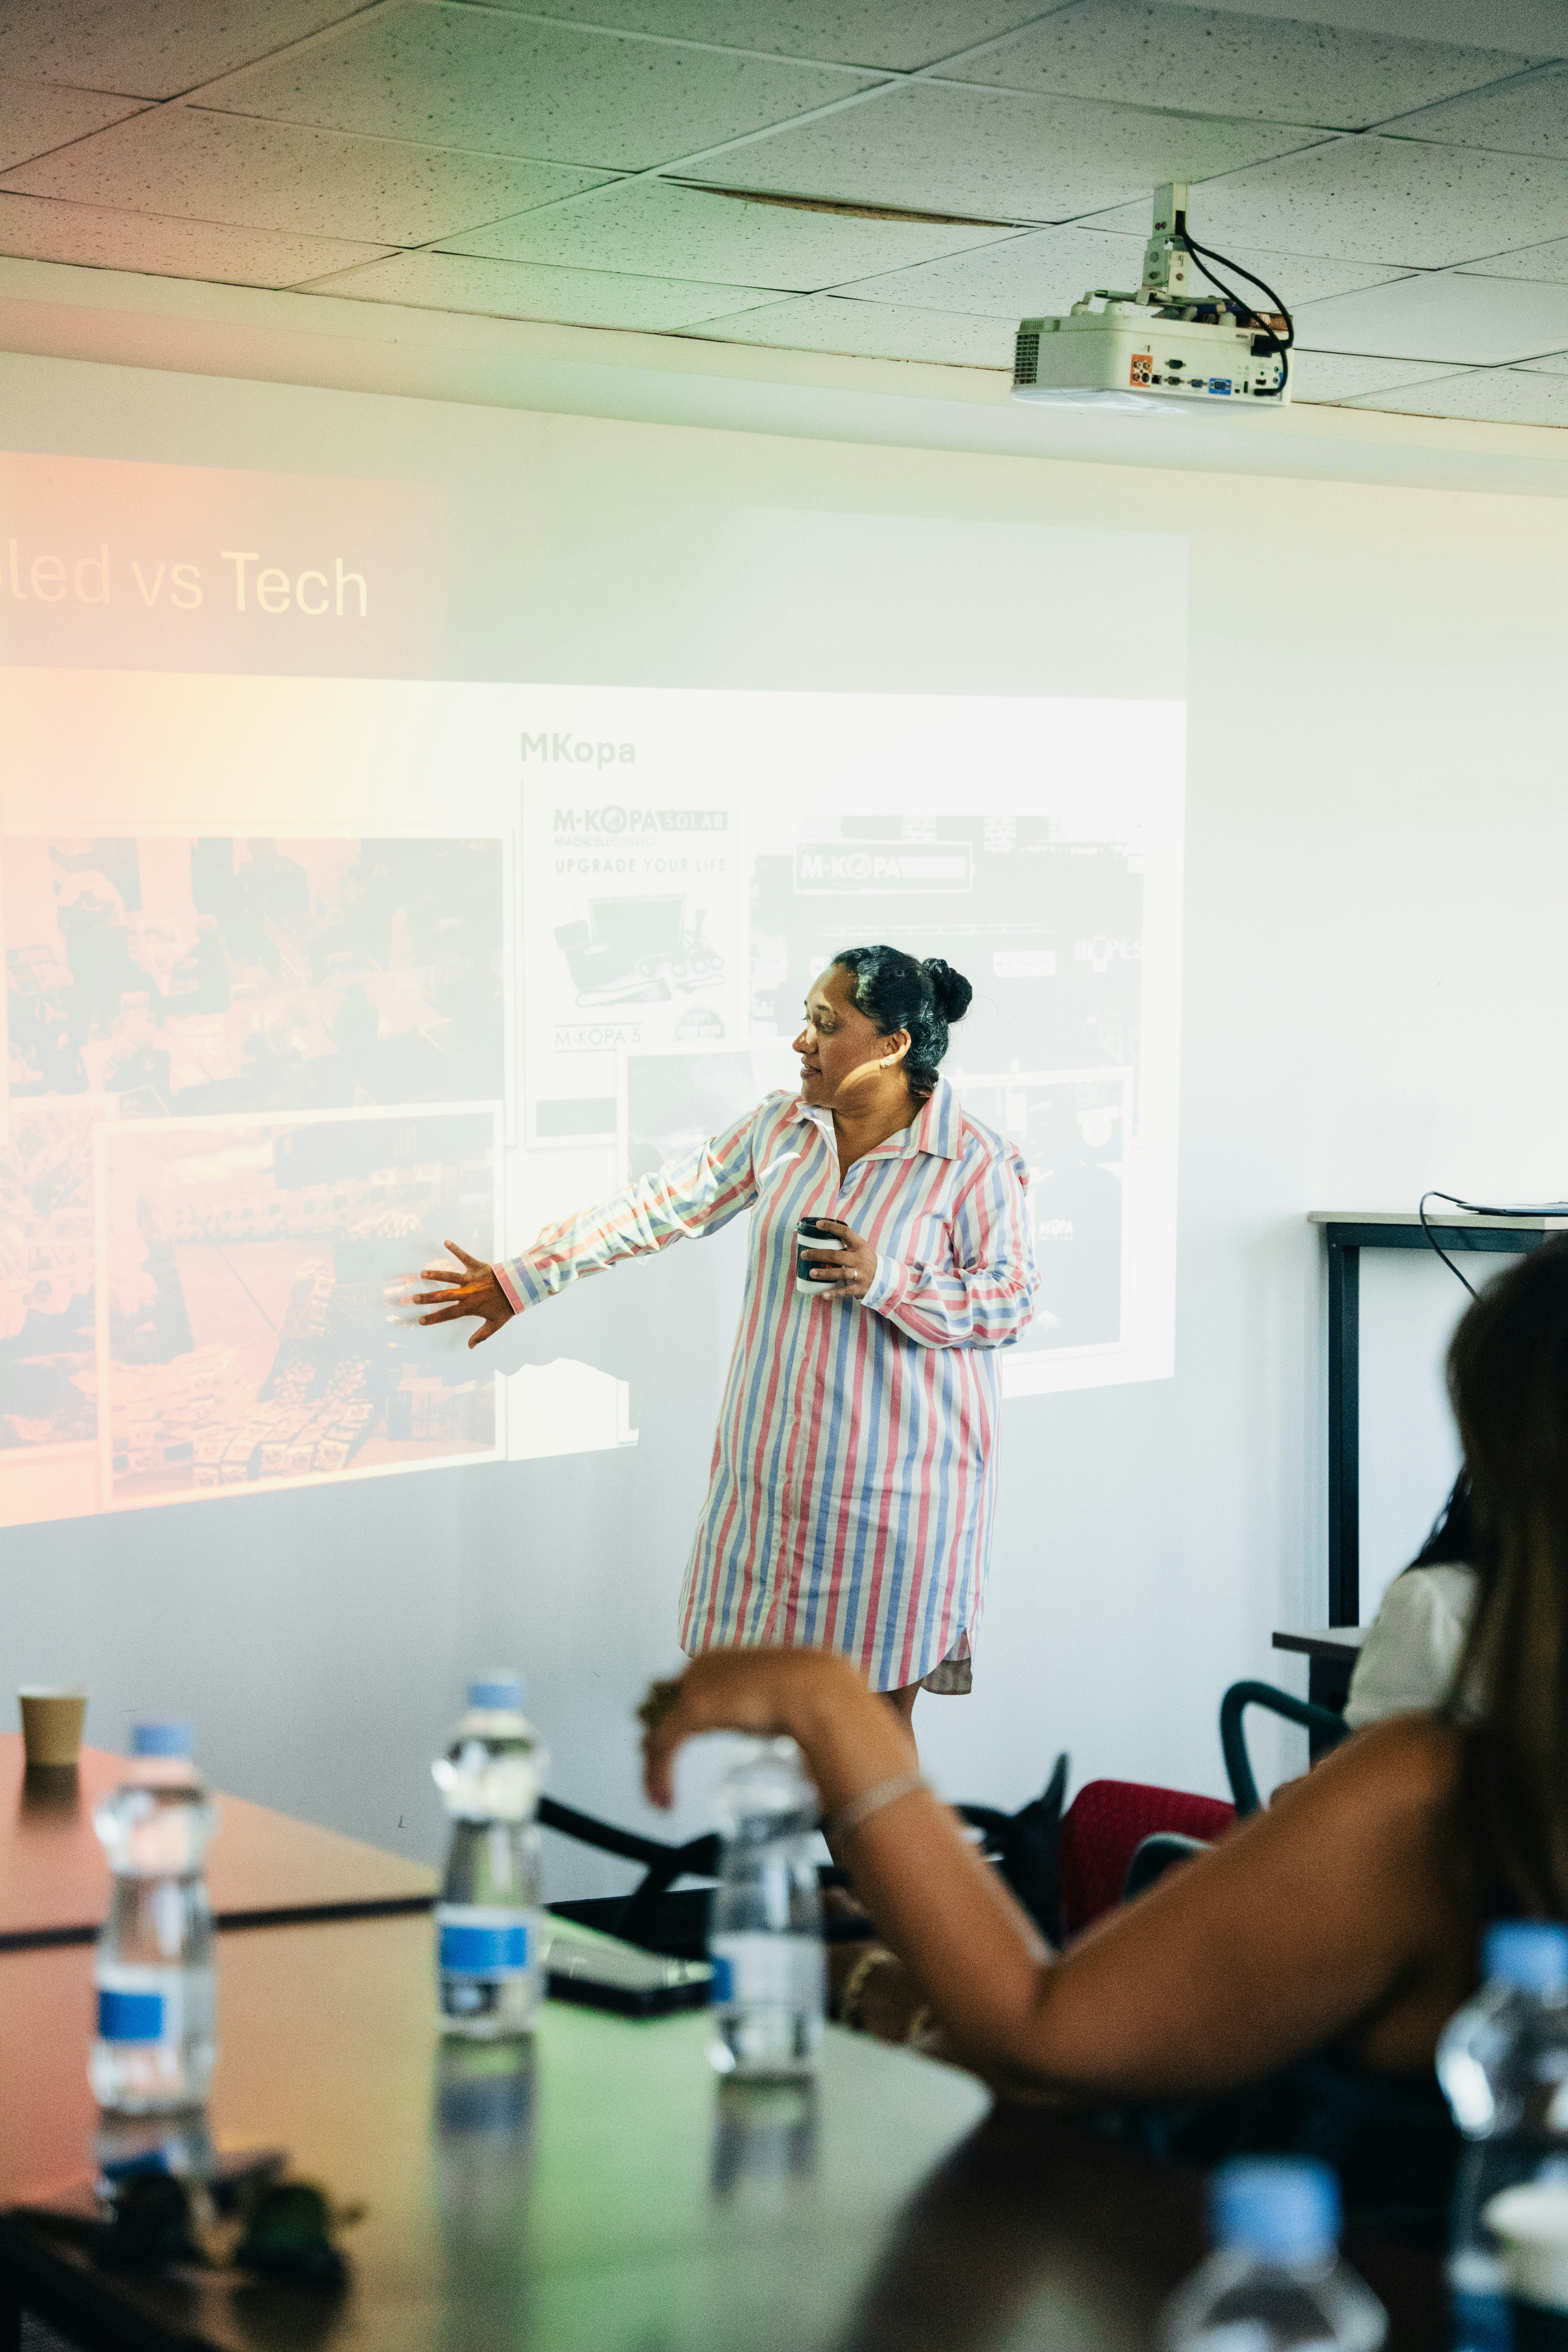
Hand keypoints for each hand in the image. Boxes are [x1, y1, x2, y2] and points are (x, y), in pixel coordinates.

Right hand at [411, 1241, 515, 1348]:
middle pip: (443, 1296)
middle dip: (427, 1298)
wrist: (519, 1289)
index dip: (434, 1318)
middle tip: (413, 1298)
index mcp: (470, 1307)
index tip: (421, 1320)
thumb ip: (481, 1335)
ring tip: (422, 1273)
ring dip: (436, 1275)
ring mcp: (472, 1279)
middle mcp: (467, 1292)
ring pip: (450, 1276)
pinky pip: (465, 1257)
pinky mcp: (478, 1267)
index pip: (448, 1314)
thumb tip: (469, 1347)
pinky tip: (446, 1242)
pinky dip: (456, 1249)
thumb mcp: (495, 1324)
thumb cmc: (506, 1307)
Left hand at [639, 1647, 863, 1808]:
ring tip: (657, 1798)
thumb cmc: (810, 1693)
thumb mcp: (774, 1700)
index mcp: (719, 1660)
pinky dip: (660, 1775)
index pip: (679, 1690)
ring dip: (653, 1770)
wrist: (817, 1689)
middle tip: (652, 1777)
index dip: (669, 1721)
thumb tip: (763, 1723)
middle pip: (661, 1709)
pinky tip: (666, 1798)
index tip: (662, 1747)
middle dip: (653, 1745)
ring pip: (658, 1731)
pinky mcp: (693, 1707)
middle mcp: (701, 1668)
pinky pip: (665, 1745)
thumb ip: (755, 1709)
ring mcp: (696, 1686)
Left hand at [802, 1217, 876, 1301]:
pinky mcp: (860, 1288)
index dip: (831, 1227)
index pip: (846, 1233)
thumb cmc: (869, 1262)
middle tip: (804, 1255)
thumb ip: (848, 1246)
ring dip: (825, 1273)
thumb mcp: (862, 1250)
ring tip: (811, 1273)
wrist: (886, 1279)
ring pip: (840, 1273)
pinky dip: (834, 1293)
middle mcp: (860, 1259)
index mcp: (860, 1247)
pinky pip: (845, 1291)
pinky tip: (822, 1294)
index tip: (818, 1225)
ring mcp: (860, 1274)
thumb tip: (824, 1239)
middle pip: (836, 1255)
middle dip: (818, 1255)